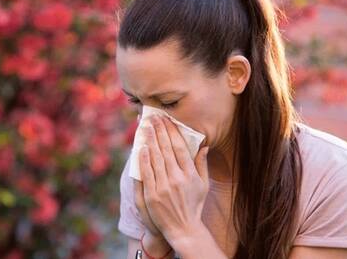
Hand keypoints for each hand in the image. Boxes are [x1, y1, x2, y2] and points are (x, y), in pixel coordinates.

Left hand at [138, 114, 209, 242]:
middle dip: (159, 131)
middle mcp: (177, 179)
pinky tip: (141, 148)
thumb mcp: (203, 185)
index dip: (172, 132)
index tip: (167, 120)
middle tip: (154, 118)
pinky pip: (146, 173)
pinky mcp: (152, 196)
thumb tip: (204, 146)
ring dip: (150, 141)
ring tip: (146, 127)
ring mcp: (163, 187)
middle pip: (166, 149)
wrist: (183, 229)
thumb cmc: (194, 205)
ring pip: (155, 159)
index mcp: (190, 174)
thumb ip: (202, 164)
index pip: (179, 147)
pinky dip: (143, 160)